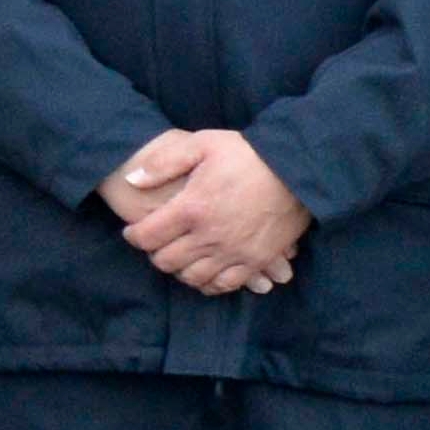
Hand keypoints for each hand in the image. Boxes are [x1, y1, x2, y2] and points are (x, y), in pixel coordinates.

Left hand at [102, 127, 310, 297]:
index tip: (133, 231)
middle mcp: (209, 236)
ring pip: (192, 277)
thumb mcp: (202, 144)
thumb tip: (132, 180)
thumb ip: (163, 163)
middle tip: (157, 243)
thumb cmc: (247, 153)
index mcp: (192, 208)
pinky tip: (205, 272)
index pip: (147, 236)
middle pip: (166, 261)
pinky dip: (209, 283)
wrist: (297, 169)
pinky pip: (224, 285)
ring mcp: (233, 252)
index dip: (134, 236)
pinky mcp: (255, 261)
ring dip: (179, 270)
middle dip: (155, 253)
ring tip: (179, 256)